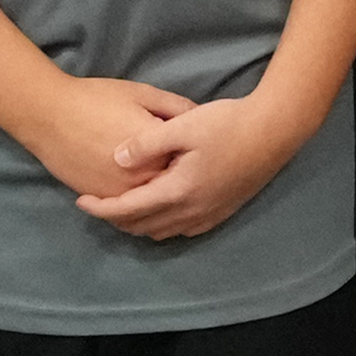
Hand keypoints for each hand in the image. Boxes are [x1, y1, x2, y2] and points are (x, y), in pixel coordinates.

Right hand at [10, 74, 197, 210]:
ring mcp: (121, 192)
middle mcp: (142, 177)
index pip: (191, 159)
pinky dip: (142, 206)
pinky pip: (130, 210)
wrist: (48, 115)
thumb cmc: (96, 99)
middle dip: (184, 178)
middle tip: (191, 170)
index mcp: (157, 149)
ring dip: (164, 198)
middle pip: (174, 185)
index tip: (204, 149)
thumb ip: (175, 106)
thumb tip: (201, 117)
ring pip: (153, 205)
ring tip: (173, 187)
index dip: (199, 156)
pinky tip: (150, 197)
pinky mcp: (103, 198)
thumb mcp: (142, 93)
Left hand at [78, 86, 306, 243]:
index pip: (128, 210)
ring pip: (163, 232)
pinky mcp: (223, 211)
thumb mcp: (183, 126)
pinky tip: (160, 210)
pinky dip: (163, 225)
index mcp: (178, 191)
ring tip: (124, 207)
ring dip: (139, 224)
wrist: (275, 131)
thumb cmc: (228, 123)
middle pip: (143, 227)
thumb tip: (116, 158)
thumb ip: (146, 144)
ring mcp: (209, 214)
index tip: (81, 201)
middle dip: (116, 219)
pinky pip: (184, 230)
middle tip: (98, 204)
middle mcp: (192, 211)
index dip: (101, 209)